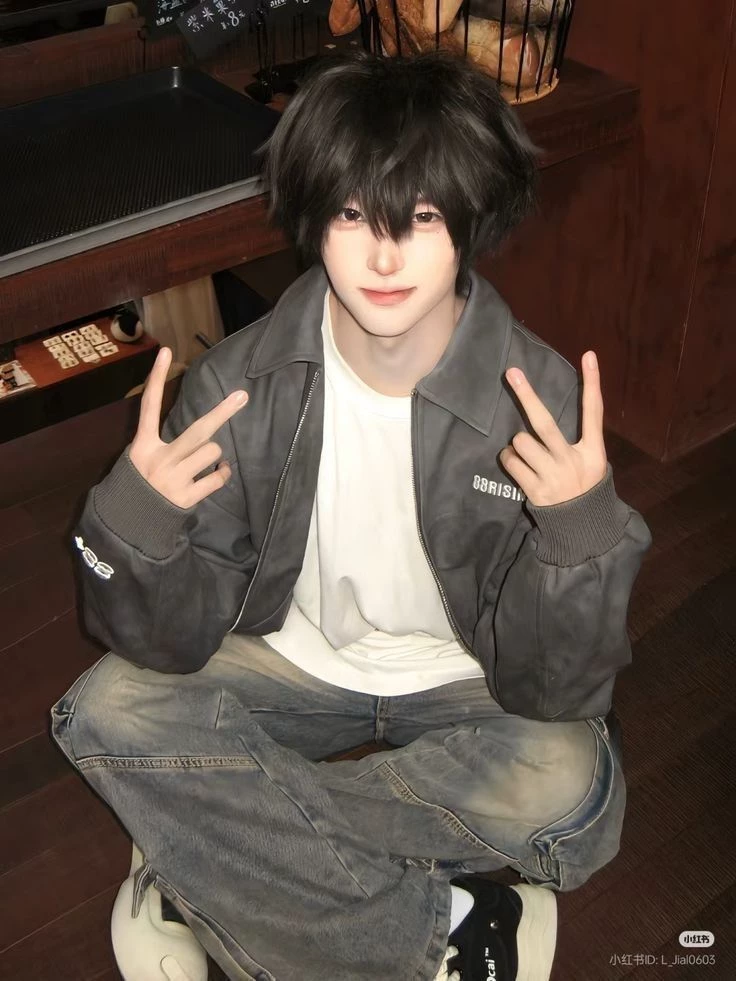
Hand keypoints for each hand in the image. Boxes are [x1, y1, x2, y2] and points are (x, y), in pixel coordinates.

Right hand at [129, 347, 248, 507]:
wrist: (130, 521)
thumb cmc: (141, 482)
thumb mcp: (141, 457)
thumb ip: (163, 441)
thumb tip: (205, 434)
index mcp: (144, 445)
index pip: (150, 405)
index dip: (157, 377)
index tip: (167, 351)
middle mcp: (159, 458)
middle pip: (198, 430)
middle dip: (222, 412)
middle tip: (242, 396)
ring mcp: (173, 478)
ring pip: (211, 451)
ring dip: (215, 455)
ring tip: (206, 461)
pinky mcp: (186, 496)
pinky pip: (217, 478)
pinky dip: (222, 474)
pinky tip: (218, 473)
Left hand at [499, 351, 606, 506]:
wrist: (581, 528)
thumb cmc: (582, 487)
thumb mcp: (591, 462)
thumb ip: (577, 439)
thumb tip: (544, 413)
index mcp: (593, 452)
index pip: (593, 412)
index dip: (592, 383)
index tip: (588, 355)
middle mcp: (573, 460)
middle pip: (544, 422)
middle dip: (525, 395)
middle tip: (511, 373)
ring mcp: (553, 475)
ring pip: (521, 441)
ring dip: (517, 444)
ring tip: (525, 453)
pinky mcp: (535, 490)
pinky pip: (511, 462)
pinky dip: (510, 459)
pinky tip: (519, 466)